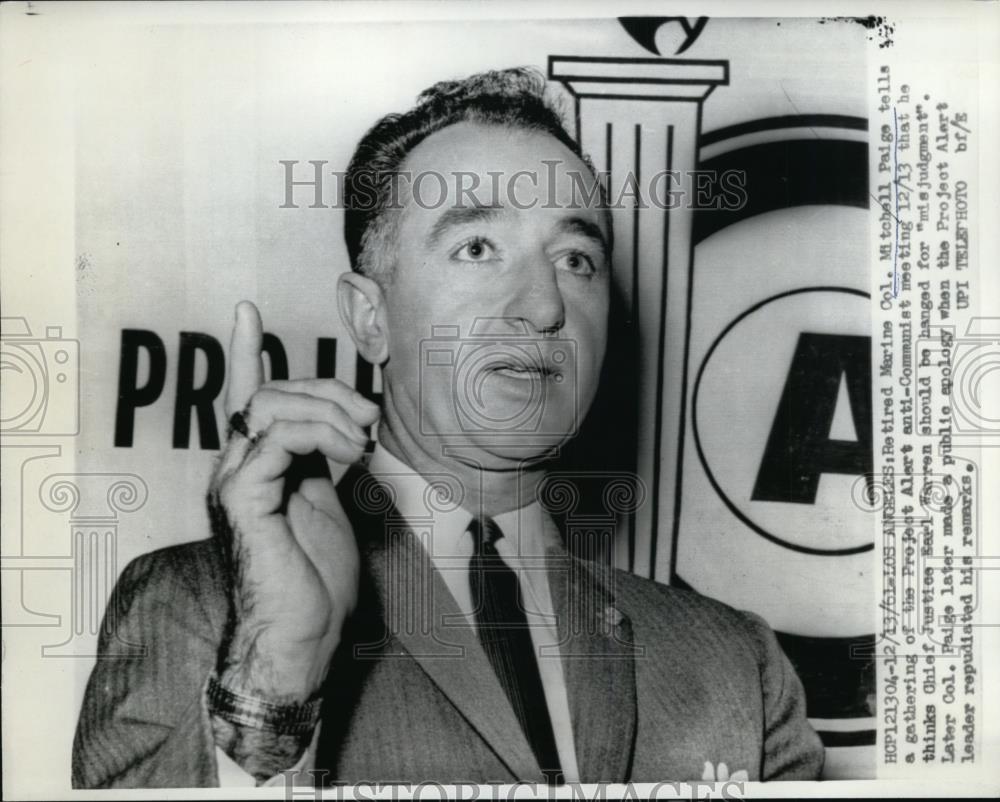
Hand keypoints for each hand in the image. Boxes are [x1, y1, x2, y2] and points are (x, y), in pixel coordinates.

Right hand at [209, 301, 379, 702]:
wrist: (303, 636)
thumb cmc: (317, 579)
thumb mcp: (329, 503)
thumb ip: (326, 460)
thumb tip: (347, 424)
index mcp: (256, 465)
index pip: (244, 396)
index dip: (244, 350)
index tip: (246, 311)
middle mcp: (236, 466)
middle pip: (268, 391)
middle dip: (327, 389)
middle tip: (371, 419)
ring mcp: (233, 481)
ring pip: (269, 405)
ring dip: (328, 411)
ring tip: (364, 443)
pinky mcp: (242, 497)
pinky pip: (276, 437)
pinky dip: (320, 434)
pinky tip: (349, 456)